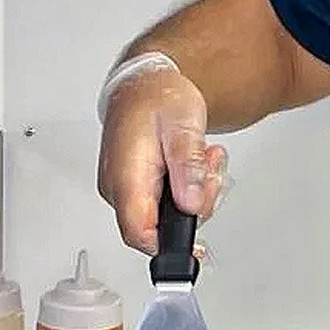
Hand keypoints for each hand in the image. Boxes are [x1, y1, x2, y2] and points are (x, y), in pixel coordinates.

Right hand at [97, 65, 229, 253]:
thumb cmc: (158, 98)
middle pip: (159, 228)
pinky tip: (194, 166)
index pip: (140, 232)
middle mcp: (119, 188)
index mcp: (125, 176)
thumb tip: (191, 203)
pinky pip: (165, 204)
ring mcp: (126, 189)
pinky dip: (187, 189)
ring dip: (196, 194)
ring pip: (166, 217)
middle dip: (196, 206)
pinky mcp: (136, 187)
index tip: (196, 245)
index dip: (169, 245)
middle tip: (210, 173)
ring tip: (205, 161)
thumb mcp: (183, 126)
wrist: (145, 84)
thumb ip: (188, 168)